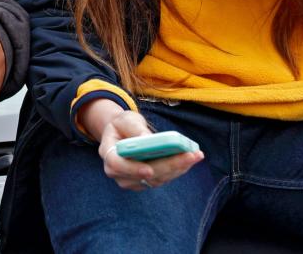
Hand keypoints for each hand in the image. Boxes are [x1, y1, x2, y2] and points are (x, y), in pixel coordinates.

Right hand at [82, 99, 202, 191]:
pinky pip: (162, 179)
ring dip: (177, 169)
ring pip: (156, 179)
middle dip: (169, 166)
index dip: (132, 169)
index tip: (149, 169)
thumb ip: (135, 128)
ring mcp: (131, 180)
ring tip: (194, 156)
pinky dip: (177, 170)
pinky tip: (190, 160)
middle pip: (144, 175)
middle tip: (189, 156)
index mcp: (108, 153)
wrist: (123, 134)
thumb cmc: (123, 125)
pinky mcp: (144, 182)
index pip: (117, 165)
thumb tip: (149, 139)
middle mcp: (117, 172)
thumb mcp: (125, 119)